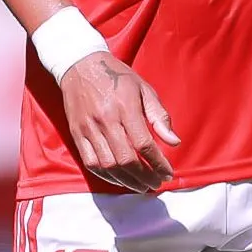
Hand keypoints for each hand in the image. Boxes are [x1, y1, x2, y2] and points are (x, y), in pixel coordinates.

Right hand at [58, 53, 179, 195]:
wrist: (80, 65)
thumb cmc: (116, 76)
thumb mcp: (143, 89)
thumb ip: (159, 116)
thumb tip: (174, 142)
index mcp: (125, 107)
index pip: (144, 144)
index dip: (157, 163)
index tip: (167, 172)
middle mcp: (105, 120)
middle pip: (126, 159)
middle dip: (144, 176)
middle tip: (156, 183)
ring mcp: (89, 129)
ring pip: (108, 165)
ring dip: (127, 181)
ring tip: (141, 186)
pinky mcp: (77, 134)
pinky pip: (91, 163)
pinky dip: (106, 175)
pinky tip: (119, 179)